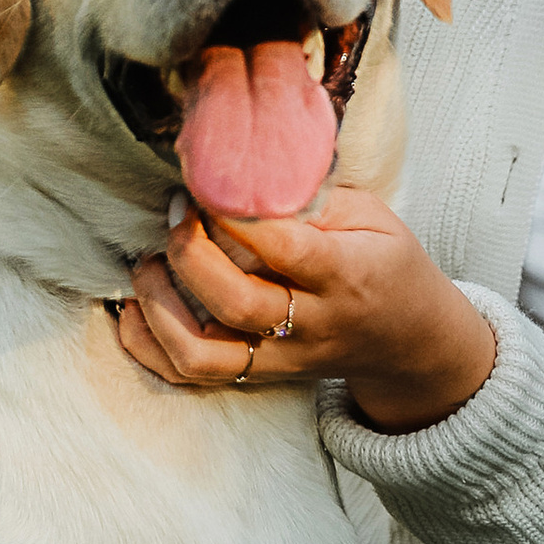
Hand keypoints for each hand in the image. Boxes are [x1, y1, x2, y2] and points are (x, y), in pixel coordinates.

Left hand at [117, 184, 497, 431]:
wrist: (409, 343)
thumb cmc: (385, 264)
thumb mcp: (373, 216)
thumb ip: (313, 196)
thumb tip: (244, 166)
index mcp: (345, 275)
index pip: (285, 248)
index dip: (236, 215)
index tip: (207, 182)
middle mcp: (310, 325)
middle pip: (235, 302)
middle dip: (189, 252)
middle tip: (174, 211)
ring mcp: (280, 358)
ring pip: (201, 353)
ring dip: (158, 306)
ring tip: (147, 262)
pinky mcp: (257, 376)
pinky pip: (189, 376)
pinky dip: (148, 345)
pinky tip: (134, 308)